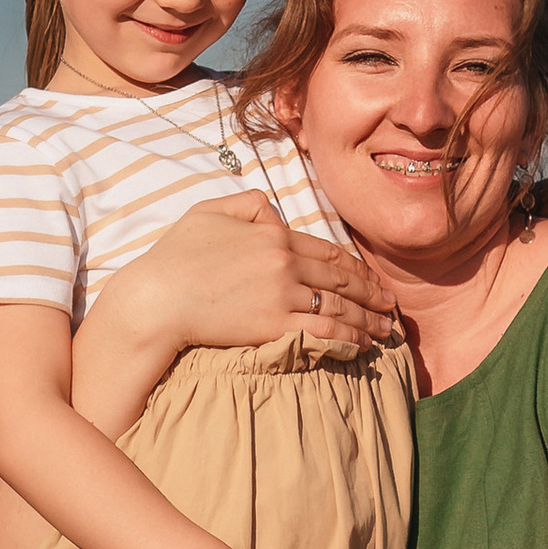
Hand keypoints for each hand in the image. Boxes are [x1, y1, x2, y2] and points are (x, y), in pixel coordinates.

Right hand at [86, 195, 396, 365]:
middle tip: (391, 306)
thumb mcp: (209, 212)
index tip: (373, 280)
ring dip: (367, 320)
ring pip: (338, 308)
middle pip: (340, 280)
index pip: (327, 252)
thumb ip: (247, 203)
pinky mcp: (272, 325)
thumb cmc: (175, 256)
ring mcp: (280, 295)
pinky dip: (348, 338)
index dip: (356, 268)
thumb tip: (276, 212)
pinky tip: (362, 345)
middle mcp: (283, 263)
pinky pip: (322, 332)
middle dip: (371, 294)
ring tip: (385, 330)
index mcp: (272, 234)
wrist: (155, 300)